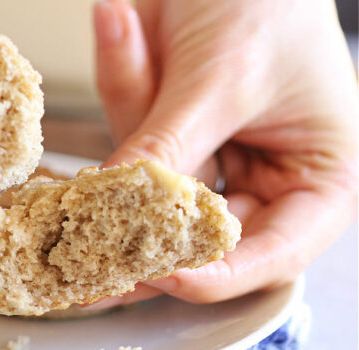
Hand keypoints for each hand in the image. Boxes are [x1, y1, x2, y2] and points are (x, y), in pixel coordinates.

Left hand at [86, 0, 356, 307]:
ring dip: (128, 120)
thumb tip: (113, 208)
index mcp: (314, 184)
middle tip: (83, 271)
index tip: (155, 276)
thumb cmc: (271, 2)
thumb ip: (171, 146)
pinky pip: (127, 136)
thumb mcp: (227, 78)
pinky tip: (120, 23)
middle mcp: (259, 183)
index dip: (213, 275)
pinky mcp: (165, 137)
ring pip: (148, 190)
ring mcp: (207, 161)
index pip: (268, 256)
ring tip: (129, 40)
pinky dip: (121, 81)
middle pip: (194, 240)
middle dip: (137, 233)